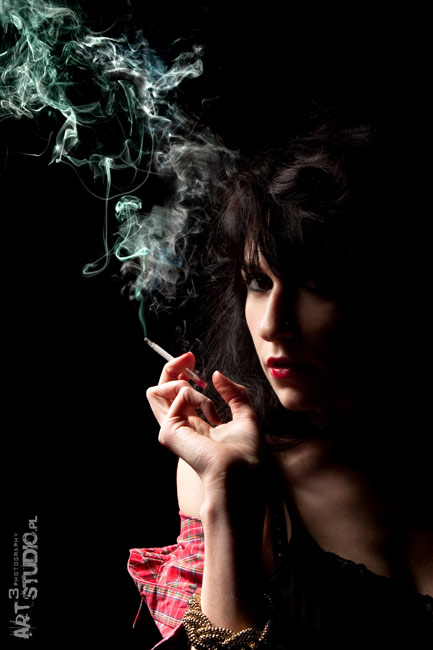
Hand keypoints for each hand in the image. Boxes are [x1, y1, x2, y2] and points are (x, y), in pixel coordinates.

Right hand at [146, 355, 260, 487]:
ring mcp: (171, 429)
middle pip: (159, 389)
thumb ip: (233, 393)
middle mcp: (179, 426)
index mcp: (194, 425)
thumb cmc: (246, 453)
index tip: (192, 358)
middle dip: (173, 367)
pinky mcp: (168, 430)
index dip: (179, 372)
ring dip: (184, 383)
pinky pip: (179, 394)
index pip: (174, 394)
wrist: (242, 471)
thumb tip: (216, 375)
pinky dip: (199, 396)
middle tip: (189, 358)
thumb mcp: (245, 414)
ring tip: (206, 397)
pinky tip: (212, 416)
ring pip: (156, 391)